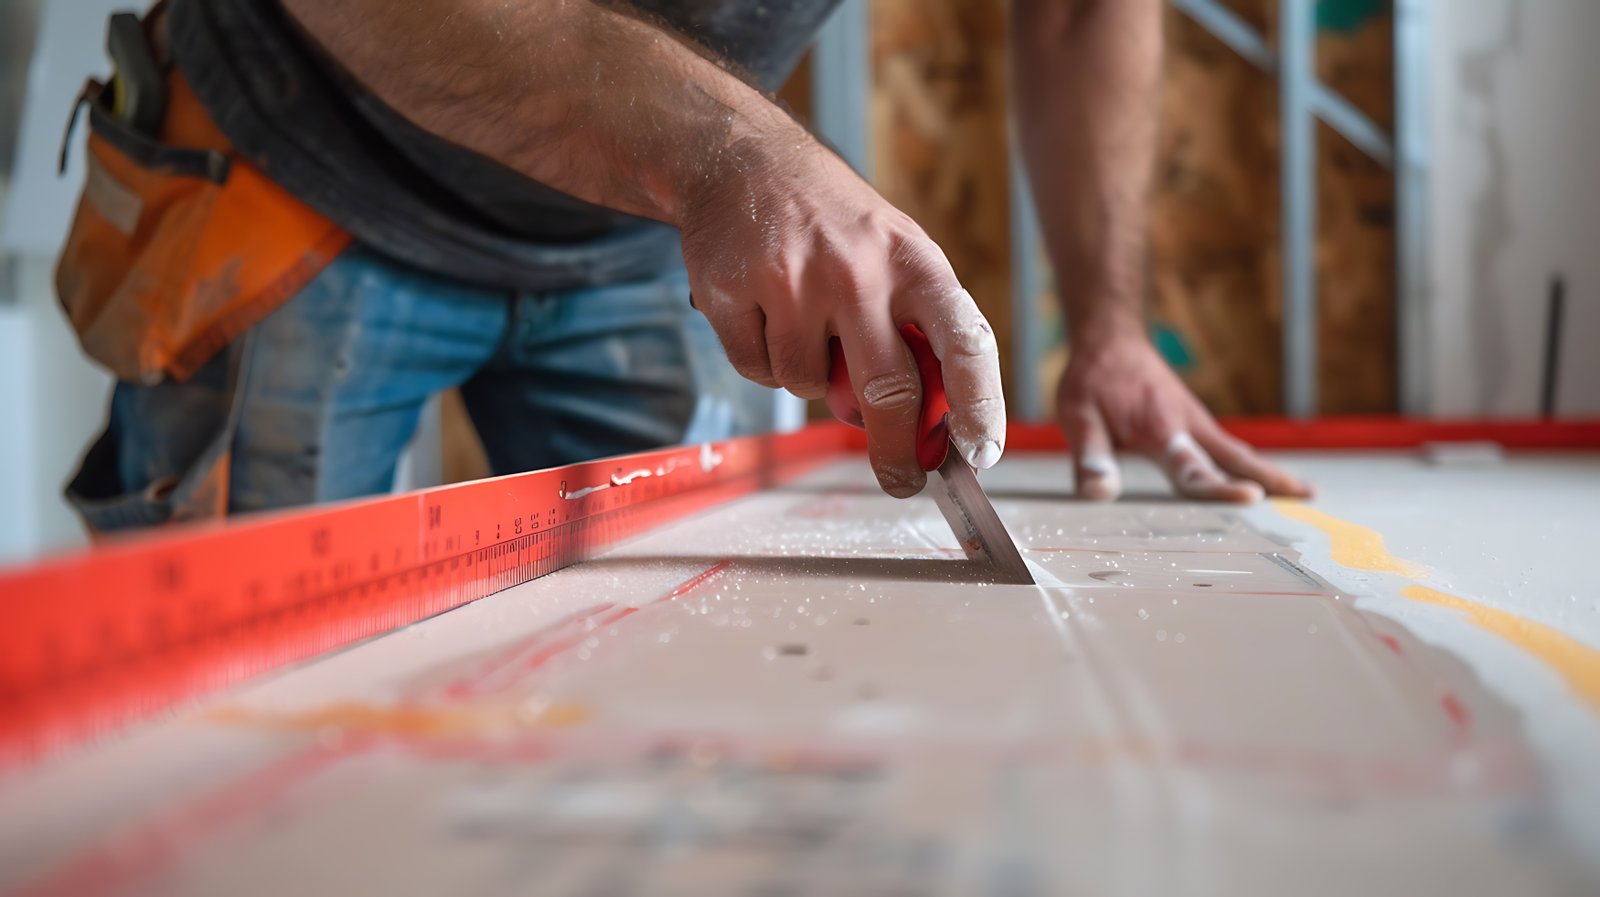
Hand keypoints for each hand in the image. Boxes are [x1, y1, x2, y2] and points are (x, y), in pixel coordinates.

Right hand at [680, 144, 1004, 497]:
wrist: (743, 160)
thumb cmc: (835, 222)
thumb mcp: (896, 250)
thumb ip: (914, 327)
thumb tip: (926, 426)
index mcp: (914, 260)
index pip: (964, 342)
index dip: (980, 406)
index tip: (982, 453)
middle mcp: (859, 270)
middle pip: (889, 393)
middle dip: (897, 451)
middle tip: (902, 480)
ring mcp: (793, 280)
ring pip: (810, 386)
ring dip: (811, 380)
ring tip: (804, 325)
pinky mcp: (736, 291)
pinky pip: (758, 370)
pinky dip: (762, 360)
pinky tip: (764, 314)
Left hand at [1057, 315, 1312, 501]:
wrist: (1111, 338)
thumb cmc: (1094, 378)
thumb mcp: (1078, 416)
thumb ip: (1091, 457)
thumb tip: (1098, 496)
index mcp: (1160, 429)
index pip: (1193, 467)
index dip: (1219, 487)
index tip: (1252, 498)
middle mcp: (1188, 426)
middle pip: (1235, 459)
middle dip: (1271, 479)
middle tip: (1309, 498)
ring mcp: (1196, 423)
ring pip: (1239, 453)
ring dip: (1272, 472)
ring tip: (1306, 494)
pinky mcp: (1195, 421)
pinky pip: (1228, 447)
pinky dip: (1251, 464)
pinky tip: (1265, 479)